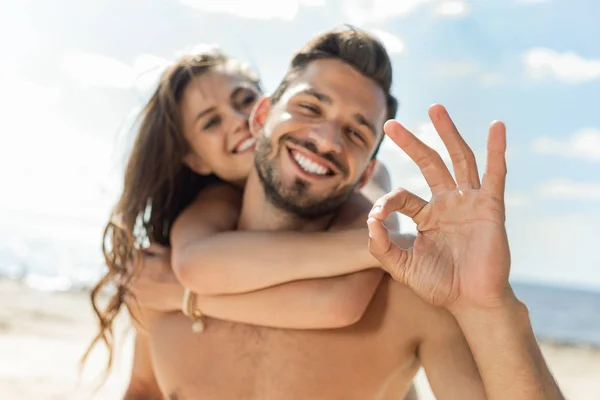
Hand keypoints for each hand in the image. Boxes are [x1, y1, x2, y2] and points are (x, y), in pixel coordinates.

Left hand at [125, 243, 184, 312]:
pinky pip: (128, 297)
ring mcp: (136, 290)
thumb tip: (144, 249)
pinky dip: (130, 294)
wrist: (187, 291)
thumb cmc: (178, 269)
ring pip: (124, 283)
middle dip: (131, 270)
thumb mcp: (167, 251)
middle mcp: (133, 276)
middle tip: (142, 270)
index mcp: (138, 262)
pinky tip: (136, 292)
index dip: (137, 258)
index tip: (144, 260)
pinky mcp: (141, 302)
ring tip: (141, 280)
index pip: (130, 258)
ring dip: (129, 280)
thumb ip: (152, 247)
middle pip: (125, 271)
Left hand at [368, 104, 510, 311]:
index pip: (402, 196)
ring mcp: (469, 203)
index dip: (386, 202)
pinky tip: (496, 127)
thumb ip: (381, 245)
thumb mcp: (401, 266)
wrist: (471, 302)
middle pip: (430, 163)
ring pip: (459, 159)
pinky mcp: (490, 207)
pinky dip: (496, 150)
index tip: (376, 218)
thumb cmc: (439, 286)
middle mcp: (448, 204)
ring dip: (448, 133)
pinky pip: (495, 174)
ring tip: (435, 107)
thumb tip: (370, 219)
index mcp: (426, 216)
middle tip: (391, 123)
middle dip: (411, 142)